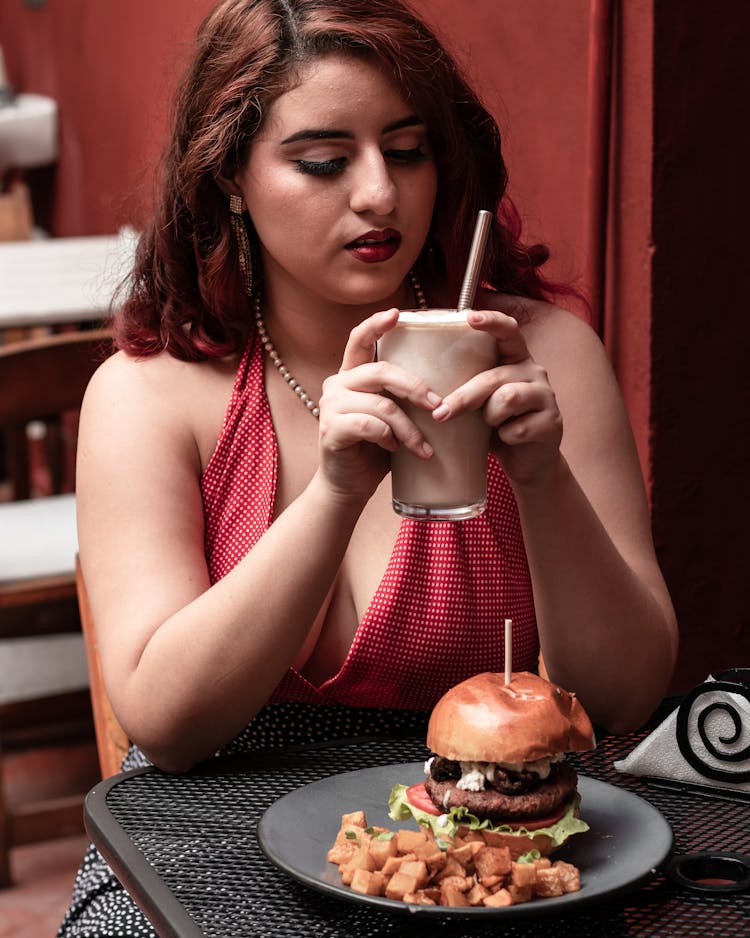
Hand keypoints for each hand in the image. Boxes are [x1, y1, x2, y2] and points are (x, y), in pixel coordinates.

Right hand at [316, 308, 441, 499]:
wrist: (348, 485)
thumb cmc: (375, 448)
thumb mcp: (391, 415)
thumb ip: (401, 396)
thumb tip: (449, 382)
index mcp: (352, 375)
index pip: (360, 340)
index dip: (377, 324)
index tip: (397, 313)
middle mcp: (337, 384)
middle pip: (382, 372)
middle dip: (416, 388)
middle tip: (439, 408)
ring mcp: (330, 406)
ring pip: (382, 405)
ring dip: (410, 429)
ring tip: (424, 448)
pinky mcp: (331, 429)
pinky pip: (371, 426)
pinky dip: (389, 439)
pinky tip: (394, 450)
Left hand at [432, 309, 562, 484]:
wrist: (526, 460)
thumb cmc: (495, 424)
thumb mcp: (481, 399)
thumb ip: (466, 382)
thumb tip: (422, 381)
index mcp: (516, 358)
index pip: (508, 330)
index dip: (490, 321)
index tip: (468, 317)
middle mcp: (535, 371)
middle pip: (493, 377)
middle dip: (464, 397)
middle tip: (440, 414)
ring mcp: (546, 395)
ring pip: (507, 399)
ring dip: (489, 418)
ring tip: (490, 427)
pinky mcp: (552, 422)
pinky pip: (517, 428)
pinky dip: (504, 438)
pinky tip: (508, 439)